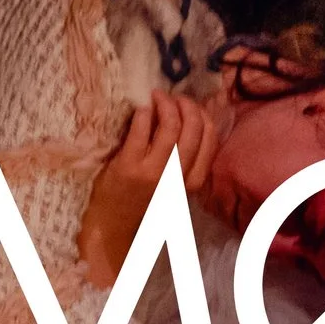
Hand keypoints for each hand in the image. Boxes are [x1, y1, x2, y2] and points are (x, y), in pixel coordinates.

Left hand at [80, 91, 217, 283]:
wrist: (114, 226)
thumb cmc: (144, 202)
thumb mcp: (175, 186)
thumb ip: (186, 160)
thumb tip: (191, 119)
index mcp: (194, 181)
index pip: (210, 137)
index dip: (202, 114)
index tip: (189, 106)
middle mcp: (178, 177)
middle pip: (193, 128)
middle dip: (185, 104)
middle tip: (172, 97)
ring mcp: (153, 172)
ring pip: (170, 126)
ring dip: (165, 103)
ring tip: (157, 96)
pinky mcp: (129, 167)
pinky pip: (141, 129)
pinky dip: (144, 113)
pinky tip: (141, 110)